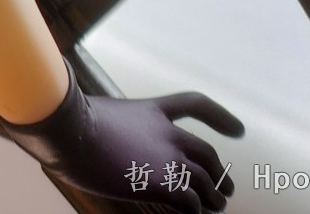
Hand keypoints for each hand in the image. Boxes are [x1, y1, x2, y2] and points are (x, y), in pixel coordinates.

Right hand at [2, 61, 241, 212]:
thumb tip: (87, 134)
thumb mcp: (97, 116)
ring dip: (214, 200)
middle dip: (220, 174)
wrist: (69, 130)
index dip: (221, 118)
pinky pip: (193, 205)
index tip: (240, 131)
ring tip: (216, 209)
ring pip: (207, 183)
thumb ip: (109, 128)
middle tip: (224, 189)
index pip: (195, 105)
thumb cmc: (70, 121)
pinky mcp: (165, 184)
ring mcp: (168, 158)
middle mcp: (167, 133)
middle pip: (208, 154)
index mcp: (152, 110)